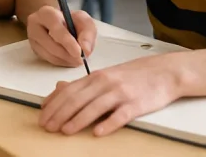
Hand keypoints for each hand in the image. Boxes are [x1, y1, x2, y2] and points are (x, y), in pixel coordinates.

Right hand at [26, 4, 97, 66]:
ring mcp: (33, 39)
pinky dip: (62, 62)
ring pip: (50, 55)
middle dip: (68, 54)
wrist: (59, 23)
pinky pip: (49, 61)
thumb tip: (85, 50)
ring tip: (77, 58)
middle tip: (81, 59)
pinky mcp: (35, 50)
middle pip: (51, 45)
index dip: (68, 42)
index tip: (79, 53)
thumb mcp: (83, 21)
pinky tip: (69, 58)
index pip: (56, 28)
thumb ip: (87, 33)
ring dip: (66, 60)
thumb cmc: (71, 21)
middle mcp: (35, 26)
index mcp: (46, 13)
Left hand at [39, 53, 182, 135]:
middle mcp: (105, 83)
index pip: (69, 90)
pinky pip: (120, 115)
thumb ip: (82, 83)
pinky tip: (98, 132)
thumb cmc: (132, 76)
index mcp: (95, 77)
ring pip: (94, 107)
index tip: (42, 114)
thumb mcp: (104, 75)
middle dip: (59, 113)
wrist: (164, 72)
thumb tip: (59, 88)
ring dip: (78, 120)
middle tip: (47, 126)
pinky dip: (108, 124)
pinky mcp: (136, 104)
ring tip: (65, 131)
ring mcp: (120, 93)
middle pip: (77, 99)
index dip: (53, 103)